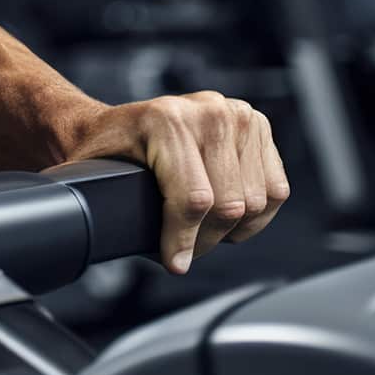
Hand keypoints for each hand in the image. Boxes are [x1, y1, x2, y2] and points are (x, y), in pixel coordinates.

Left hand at [65, 92, 289, 274]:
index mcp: (167, 120)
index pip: (194, 199)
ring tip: (203, 231)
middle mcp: (207, 111)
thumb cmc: (104, 153)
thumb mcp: (98, 179)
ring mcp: (236, 115)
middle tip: (185, 249)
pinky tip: (229, 216)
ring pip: (255, 202)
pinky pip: (276, 189)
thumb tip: (165, 260)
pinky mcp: (257, 125)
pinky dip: (256, 214)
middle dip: (206, 239)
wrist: (114, 124)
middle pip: (229, 205)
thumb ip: (120, 213)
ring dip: (232, 229)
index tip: (175, 262)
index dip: (184, 240)